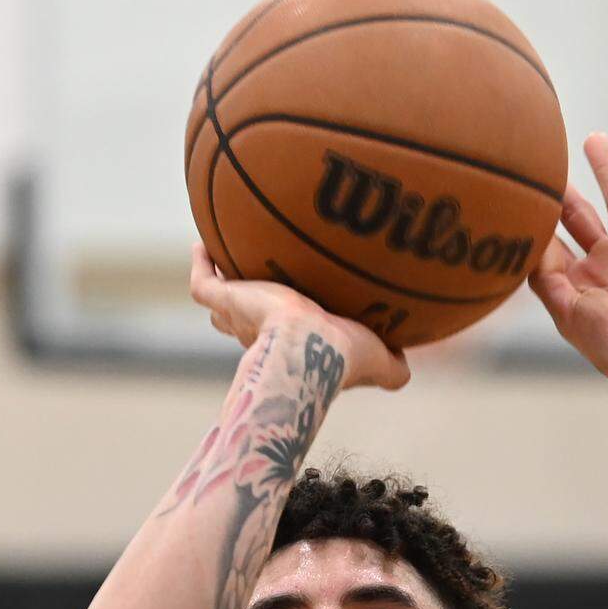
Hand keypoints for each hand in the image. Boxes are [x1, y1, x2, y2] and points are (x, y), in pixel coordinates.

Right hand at [189, 243, 410, 391]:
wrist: (312, 346)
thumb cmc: (344, 356)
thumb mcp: (379, 360)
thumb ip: (394, 366)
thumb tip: (407, 366)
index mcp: (290, 347)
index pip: (281, 341)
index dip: (282, 329)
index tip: (288, 313)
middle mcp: (261, 333)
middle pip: (240, 324)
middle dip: (241, 309)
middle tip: (247, 282)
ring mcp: (240, 315)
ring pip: (218, 304)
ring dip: (219, 283)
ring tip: (219, 257)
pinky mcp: (228, 299)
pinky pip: (203, 283)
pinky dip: (200, 263)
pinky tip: (202, 242)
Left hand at [529, 134, 607, 396]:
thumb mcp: (570, 315)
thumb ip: (547, 279)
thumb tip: (529, 241)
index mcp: (576, 283)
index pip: (549, 245)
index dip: (533, 223)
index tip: (512, 196)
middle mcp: (604, 263)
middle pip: (577, 216)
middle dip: (560, 191)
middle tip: (542, 158)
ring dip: (604, 169)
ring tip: (590, 138)